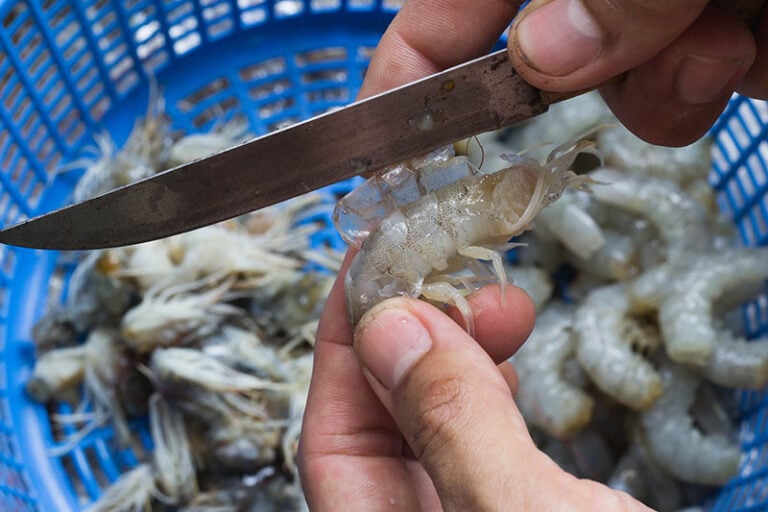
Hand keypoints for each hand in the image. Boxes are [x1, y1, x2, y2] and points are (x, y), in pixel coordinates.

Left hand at [298, 254, 652, 510]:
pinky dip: (491, 394)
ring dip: (457, 358)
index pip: (333, 439)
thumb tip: (391, 325)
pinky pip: (482, 446)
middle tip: (459, 282)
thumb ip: (452, 430)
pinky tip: (509, 365)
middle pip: (380, 427)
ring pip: (434, 429)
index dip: (344, 342)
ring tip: (499, 309)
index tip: (373, 265)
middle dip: (414, 339)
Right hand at [358, 0, 767, 145]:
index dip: (413, 66)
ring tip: (732, 39)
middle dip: (572, 76)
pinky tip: (757, 44)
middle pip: (531, 47)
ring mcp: (666, 2)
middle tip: (642, 53)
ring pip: (615, 80)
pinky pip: (688, 86)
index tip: (387, 144)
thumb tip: (541, 56)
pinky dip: (713, 84)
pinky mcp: (726, 32)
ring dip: (661, 82)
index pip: (451, 2)